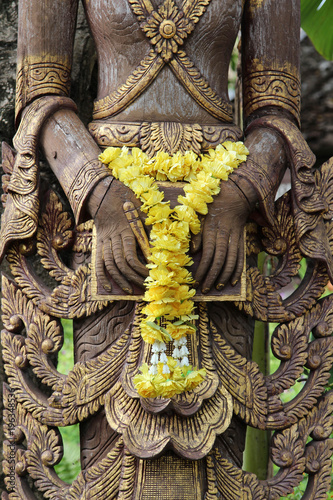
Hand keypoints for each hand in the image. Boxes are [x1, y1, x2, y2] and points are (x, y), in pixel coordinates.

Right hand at [92, 179, 148, 292]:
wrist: (105, 195)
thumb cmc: (129, 203)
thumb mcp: (143, 213)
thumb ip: (149, 230)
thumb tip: (159, 250)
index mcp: (126, 230)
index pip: (130, 255)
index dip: (140, 269)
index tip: (149, 275)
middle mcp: (113, 237)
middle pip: (120, 263)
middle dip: (132, 277)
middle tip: (143, 287)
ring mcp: (104, 241)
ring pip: (109, 264)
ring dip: (119, 279)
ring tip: (128, 290)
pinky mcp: (98, 244)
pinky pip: (98, 262)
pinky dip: (102, 276)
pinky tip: (108, 287)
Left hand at [193, 174, 256, 291]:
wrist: (236, 194)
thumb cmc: (212, 205)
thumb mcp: (200, 215)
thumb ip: (196, 234)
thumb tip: (192, 252)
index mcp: (212, 229)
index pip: (208, 253)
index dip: (203, 268)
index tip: (196, 280)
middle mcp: (224, 234)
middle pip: (219, 260)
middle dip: (212, 276)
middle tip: (205, 289)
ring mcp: (234, 237)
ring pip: (231, 260)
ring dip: (224, 276)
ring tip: (217, 287)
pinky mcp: (241, 239)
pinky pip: (240, 256)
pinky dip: (237, 269)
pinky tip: (232, 280)